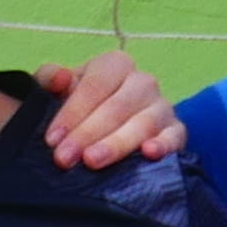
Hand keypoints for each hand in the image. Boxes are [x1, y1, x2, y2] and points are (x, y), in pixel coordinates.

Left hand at [29, 49, 180, 165]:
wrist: (107, 130)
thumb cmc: (80, 107)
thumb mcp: (58, 90)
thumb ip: (49, 80)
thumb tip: (60, 78)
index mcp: (114, 65)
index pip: (94, 85)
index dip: (72, 113)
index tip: (52, 140)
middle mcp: (142, 82)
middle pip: (117, 106)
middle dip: (88, 133)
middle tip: (64, 159)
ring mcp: (162, 106)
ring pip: (143, 123)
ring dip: (117, 144)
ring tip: (92, 161)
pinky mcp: (176, 131)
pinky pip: (174, 136)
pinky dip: (164, 144)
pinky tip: (149, 154)